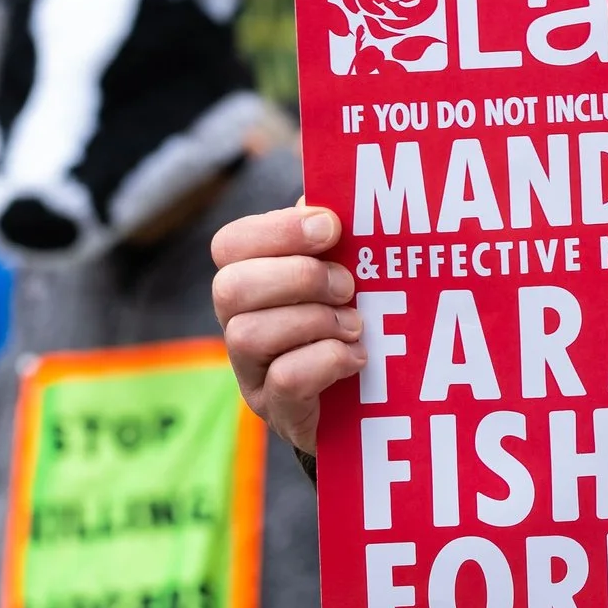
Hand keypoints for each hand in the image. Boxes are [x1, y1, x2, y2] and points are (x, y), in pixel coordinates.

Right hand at [211, 204, 362, 455]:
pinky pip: (283, 379)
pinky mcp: (277, 410)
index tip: (332, 228)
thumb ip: (337, 237)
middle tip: (348, 286)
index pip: (231, 243)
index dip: (278, 230)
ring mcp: (253, 371)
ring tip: (356, 326)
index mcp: (255, 279)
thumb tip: (324, 197)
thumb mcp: (355, 273)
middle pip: (229, 287)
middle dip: (298, 278)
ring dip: (314, 322)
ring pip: (247, 334)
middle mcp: (241, 323)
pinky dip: (327, 360)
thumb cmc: (364, 322)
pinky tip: (358, 358)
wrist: (378, 402)